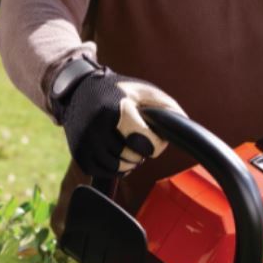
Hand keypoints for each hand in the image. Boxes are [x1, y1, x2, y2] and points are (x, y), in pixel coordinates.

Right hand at [57, 67, 183, 176]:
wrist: (78, 90)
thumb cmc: (117, 91)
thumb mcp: (144, 91)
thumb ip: (167, 107)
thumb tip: (183, 127)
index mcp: (117, 110)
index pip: (147, 144)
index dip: (157, 143)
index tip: (154, 135)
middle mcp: (98, 127)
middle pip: (133, 158)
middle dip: (141, 151)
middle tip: (138, 137)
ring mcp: (86, 142)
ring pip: (118, 168)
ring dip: (128, 160)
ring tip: (127, 144)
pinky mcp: (79, 153)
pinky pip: (104, 171)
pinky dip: (114, 166)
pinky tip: (115, 152)